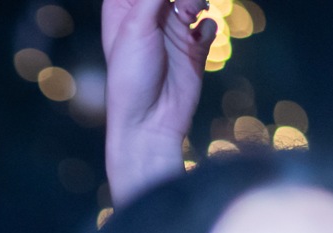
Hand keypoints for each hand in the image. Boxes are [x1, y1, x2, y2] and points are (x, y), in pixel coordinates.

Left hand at [103, 0, 216, 203]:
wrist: (150, 121)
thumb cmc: (132, 76)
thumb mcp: (136, 26)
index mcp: (123, 7)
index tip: (163, 2)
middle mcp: (149, 14)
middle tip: (183, 6)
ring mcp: (172, 30)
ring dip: (196, 1)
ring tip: (192, 13)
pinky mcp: (193, 46)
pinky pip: (208, 23)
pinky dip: (207, 26)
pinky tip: (198, 37)